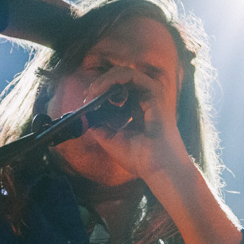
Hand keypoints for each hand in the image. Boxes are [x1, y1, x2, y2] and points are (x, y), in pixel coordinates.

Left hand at [83, 64, 192, 184]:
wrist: (159, 169)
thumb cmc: (140, 159)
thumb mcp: (111, 140)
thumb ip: (99, 126)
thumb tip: (84, 115)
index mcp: (138, 109)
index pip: (117, 91)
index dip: (100, 92)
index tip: (85, 101)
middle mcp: (145, 99)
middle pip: (119, 80)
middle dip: (99, 85)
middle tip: (86, 96)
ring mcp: (151, 94)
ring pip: (124, 74)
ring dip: (104, 81)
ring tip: (92, 92)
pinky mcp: (154, 92)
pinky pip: (131, 75)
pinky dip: (113, 79)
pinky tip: (101, 88)